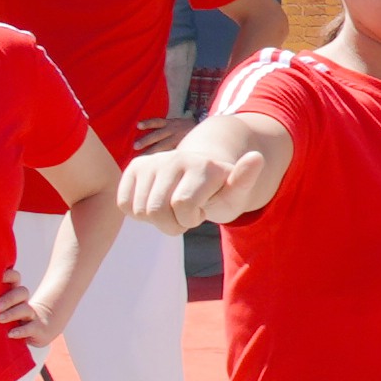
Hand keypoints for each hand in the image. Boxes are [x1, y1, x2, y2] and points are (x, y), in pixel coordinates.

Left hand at [0, 273, 72, 343]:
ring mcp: (31, 314)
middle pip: (22, 292)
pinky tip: (11, 334)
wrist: (38, 329)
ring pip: (25, 309)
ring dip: (12, 313)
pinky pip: (31, 328)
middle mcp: (23, 301)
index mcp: (13, 292)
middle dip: (9, 298)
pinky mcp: (37, 328)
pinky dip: (21, 331)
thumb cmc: (9, 317)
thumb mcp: (0, 307)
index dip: (9, 275)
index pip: (15, 278)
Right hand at [121, 131, 260, 232]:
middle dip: (172, 223)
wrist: (203, 175)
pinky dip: (138, 213)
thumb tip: (256, 157)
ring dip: (157, 219)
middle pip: (156, 211)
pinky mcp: (135, 166)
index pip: (183, 206)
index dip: (190, 218)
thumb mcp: (236, 194)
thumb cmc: (220, 192)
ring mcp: (153, 161)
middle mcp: (176, 158)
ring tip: (174, 205)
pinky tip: (157, 202)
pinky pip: (124, 204)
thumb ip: (245, 180)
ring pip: (139, 210)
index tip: (202, 209)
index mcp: (203, 166)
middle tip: (187, 211)